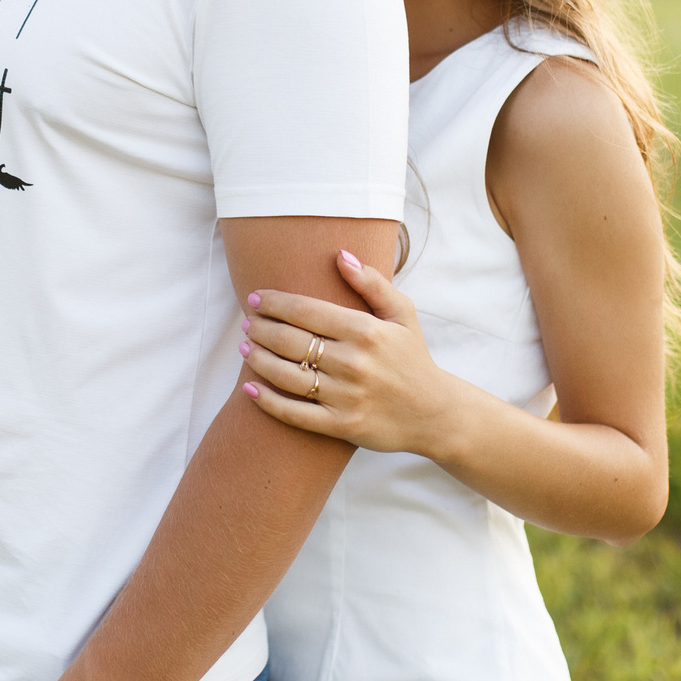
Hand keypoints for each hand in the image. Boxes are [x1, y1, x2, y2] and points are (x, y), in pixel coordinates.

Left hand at [242, 249, 476, 460]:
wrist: (434, 414)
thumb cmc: (413, 358)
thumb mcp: (403, 314)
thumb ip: (372, 283)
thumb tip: (340, 255)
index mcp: (365, 331)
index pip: (306, 311)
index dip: (274, 302)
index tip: (255, 298)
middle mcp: (353, 363)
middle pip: (290, 341)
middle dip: (261, 328)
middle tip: (247, 322)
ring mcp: (345, 396)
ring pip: (286, 375)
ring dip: (258, 359)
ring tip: (245, 346)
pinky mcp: (341, 425)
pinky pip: (294, 413)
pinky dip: (268, 402)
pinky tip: (249, 388)